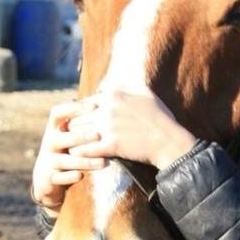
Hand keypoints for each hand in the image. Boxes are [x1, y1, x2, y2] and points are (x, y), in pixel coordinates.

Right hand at [31, 98, 106, 212]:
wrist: (47, 178)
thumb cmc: (67, 149)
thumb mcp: (70, 133)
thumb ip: (84, 118)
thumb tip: (106, 92)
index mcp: (54, 129)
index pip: (57, 113)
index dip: (73, 109)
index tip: (92, 106)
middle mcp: (49, 143)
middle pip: (61, 137)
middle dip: (79, 136)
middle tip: (97, 135)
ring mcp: (48, 161)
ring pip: (64, 160)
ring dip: (83, 161)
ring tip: (102, 162)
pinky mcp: (49, 178)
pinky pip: (59, 178)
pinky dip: (70, 177)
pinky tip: (81, 176)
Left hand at [67, 88, 196, 169]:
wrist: (169, 141)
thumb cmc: (159, 117)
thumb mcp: (145, 92)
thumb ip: (123, 86)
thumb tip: (105, 84)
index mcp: (113, 94)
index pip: (85, 102)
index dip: (81, 113)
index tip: (80, 121)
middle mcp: (108, 108)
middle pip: (78, 117)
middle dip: (75, 126)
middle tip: (70, 134)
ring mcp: (108, 127)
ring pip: (78, 132)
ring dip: (73, 139)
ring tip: (69, 145)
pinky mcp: (111, 145)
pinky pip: (86, 149)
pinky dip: (79, 153)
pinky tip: (77, 155)